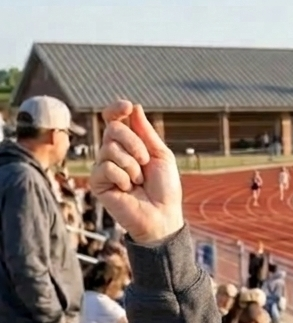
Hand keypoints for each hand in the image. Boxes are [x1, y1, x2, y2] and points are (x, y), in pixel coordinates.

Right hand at [90, 101, 182, 243]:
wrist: (162, 215)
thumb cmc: (165, 189)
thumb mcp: (161, 156)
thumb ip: (146, 132)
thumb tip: (134, 107)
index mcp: (128, 145)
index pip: (114, 120)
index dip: (117, 110)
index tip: (127, 106)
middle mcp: (113, 153)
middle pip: (113, 129)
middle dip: (134, 143)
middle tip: (146, 162)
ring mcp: (103, 167)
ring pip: (109, 148)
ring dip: (132, 166)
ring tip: (139, 181)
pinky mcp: (97, 182)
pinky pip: (105, 167)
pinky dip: (123, 177)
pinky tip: (128, 189)